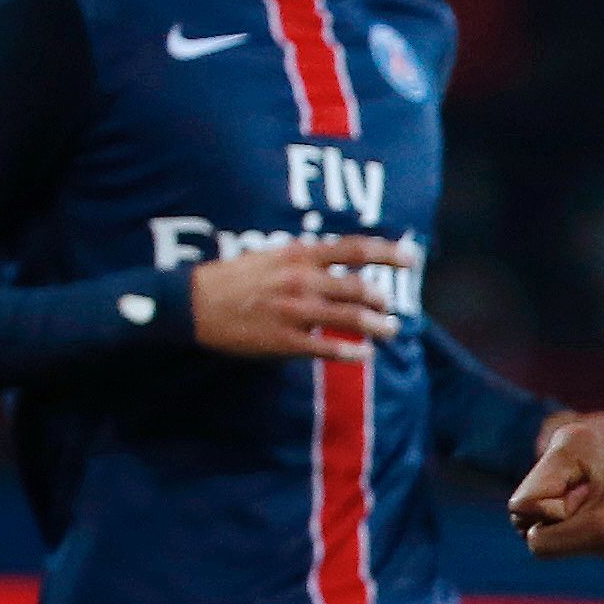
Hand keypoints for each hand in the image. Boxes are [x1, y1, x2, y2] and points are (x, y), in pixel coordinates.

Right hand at [189, 234, 413, 362]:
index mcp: (297, 255)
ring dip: (379, 327)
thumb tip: (340, 263)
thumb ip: (305, 259)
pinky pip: (329, 348)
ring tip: (389, 331)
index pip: (353, 249)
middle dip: (384, 300)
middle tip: (391, 308)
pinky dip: (353, 352)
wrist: (192, 304)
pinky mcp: (285, 340)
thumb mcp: (270, 256)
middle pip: (360, 287)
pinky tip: (364, 354)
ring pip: (353, 319)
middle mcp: (300, 280)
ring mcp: (294, 311)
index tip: (411, 258)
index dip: (387, 252)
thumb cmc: (234, 279)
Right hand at [510, 413, 603, 559]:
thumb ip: (546, 540)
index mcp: (568, 446)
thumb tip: (529, 536)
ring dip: (576, 531)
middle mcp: (567, 448)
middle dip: (564, 525)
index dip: (557, 520)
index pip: (524, 504)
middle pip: (532, 508)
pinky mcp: (587, 485)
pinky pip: (566, 520)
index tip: (602, 511)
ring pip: (548, 517)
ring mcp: (577, 466)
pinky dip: (586, 530)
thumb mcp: (597, 536)